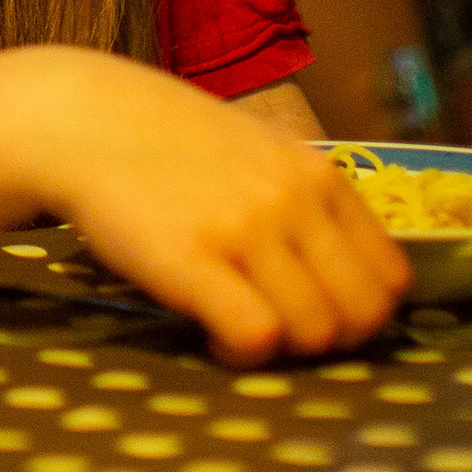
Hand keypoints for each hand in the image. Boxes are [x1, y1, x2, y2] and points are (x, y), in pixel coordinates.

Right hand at [21, 51, 408, 365]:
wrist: (81, 120)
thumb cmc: (168, 141)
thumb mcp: (259, 151)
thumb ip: (305, 201)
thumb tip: (343, 274)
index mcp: (319, 176)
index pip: (390, 278)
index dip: (361, 312)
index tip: (320, 314)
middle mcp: (294, 201)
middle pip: (362, 316)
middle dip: (328, 340)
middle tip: (280, 329)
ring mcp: (246, 229)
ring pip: (313, 333)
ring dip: (280, 348)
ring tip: (236, 324)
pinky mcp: (194, 259)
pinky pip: (256, 337)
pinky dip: (239, 352)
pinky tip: (209, 329)